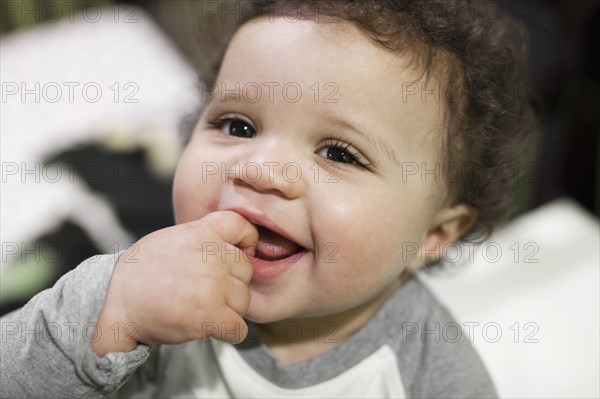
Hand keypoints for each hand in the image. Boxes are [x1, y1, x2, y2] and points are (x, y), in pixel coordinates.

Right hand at [92, 211, 256, 355]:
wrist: (117, 303)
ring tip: (202, 306)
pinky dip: (228, 332)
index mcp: (202, 233)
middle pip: (246, 270)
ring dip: (229, 309)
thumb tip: (233, 244)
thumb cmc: (143, 272)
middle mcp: (211, 257)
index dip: (246, 242)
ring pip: (244, 300)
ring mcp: (212, 286)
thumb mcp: (174, 238)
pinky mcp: (210, 316)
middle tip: (207, 290)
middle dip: (232, 283)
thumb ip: (205, 237)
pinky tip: (211, 326)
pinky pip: (239, 329)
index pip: (243, 227)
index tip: (236, 254)